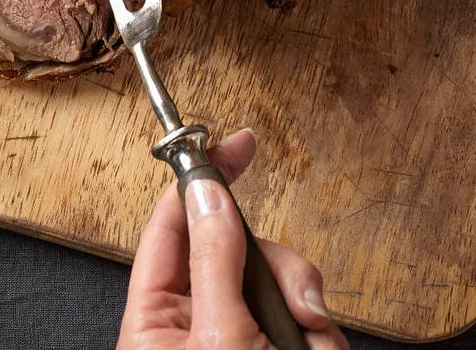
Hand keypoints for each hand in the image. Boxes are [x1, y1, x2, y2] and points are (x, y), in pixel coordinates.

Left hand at [119, 129, 347, 349]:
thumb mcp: (221, 338)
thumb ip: (215, 263)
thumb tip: (209, 195)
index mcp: (156, 321)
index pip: (170, 227)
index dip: (201, 179)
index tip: (235, 145)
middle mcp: (194, 324)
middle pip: (238, 249)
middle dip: (279, 273)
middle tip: (295, 302)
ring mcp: (237, 336)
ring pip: (279, 283)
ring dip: (304, 309)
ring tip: (306, 345)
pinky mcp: (274, 345)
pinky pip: (305, 316)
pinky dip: (319, 337)